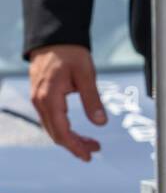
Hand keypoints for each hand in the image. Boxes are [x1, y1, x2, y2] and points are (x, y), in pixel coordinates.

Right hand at [29, 45, 105, 161]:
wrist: (55, 37)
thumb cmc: (70, 53)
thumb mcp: (86, 74)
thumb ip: (92, 99)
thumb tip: (101, 123)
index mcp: (50, 98)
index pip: (61, 132)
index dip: (75, 146)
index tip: (88, 155)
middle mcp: (40, 102)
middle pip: (55, 133)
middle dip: (74, 145)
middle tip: (94, 149)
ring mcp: (37, 99)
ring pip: (52, 127)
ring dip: (69, 137)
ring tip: (89, 142)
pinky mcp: (40, 96)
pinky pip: (50, 119)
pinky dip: (62, 127)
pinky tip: (75, 130)